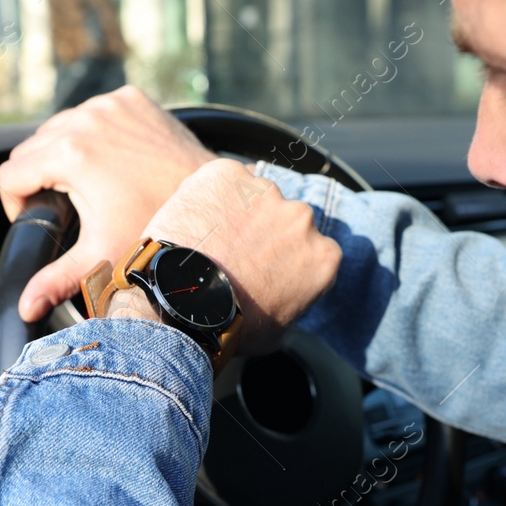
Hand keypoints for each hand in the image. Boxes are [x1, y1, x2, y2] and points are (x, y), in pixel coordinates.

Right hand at [0, 86, 217, 320]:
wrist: (214, 207)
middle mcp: (87, 119)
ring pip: (60, 126)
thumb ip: (56, 280)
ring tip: (86, 187)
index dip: (16, 204)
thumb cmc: (159, 235)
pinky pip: (94, 112)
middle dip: (38, 179)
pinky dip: (95, 134)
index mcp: (70, 154)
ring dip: (62, 153)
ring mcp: (111, 104)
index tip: (38, 220)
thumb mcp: (102, 258)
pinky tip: (111, 163)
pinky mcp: (131, 99)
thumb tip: (25, 309)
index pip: (10, 174)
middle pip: (30, 147)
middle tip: (64, 208)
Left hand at [144, 159, 341, 355]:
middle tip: (235, 256)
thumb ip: (293, 301)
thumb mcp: (278, 331)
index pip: (313, 251)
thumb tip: (285, 298)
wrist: (180, 305)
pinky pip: (222, 180)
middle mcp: (303, 218)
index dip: (287, 260)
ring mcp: (266, 191)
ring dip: (238, 212)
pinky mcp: (228, 174)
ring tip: (209, 240)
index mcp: (324, 256)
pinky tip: (195, 222)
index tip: (267, 270)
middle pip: (286, 220)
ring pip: (254, 197)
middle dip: (266, 233)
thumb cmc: (228, 327)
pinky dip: (209, 195)